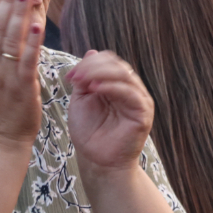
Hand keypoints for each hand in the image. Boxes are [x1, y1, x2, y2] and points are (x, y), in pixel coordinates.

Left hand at [66, 50, 153, 173]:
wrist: (97, 160)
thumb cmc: (89, 132)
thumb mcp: (81, 100)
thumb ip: (85, 78)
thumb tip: (91, 52)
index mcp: (117, 85)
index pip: (108, 62)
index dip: (89, 64)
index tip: (69, 75)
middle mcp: (131, 89)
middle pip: (116, 65)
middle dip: (92, 67)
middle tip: (74, 76)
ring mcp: (139, 100)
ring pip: (123, 75)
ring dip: (99, 74)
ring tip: (82, 81)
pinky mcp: (143, 112)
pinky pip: (130, 93)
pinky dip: (112, 87)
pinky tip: (96, 88)